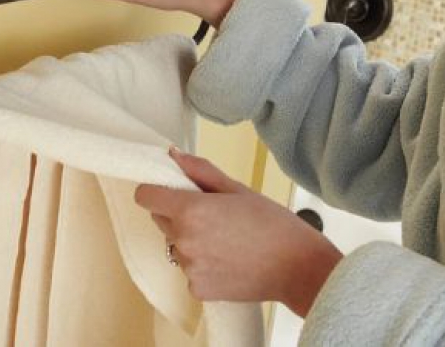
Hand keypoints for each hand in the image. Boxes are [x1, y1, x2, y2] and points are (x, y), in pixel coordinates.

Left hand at [136, 149, 342, 317]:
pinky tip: (227, 260)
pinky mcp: (198, 289)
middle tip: (211, 215)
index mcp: (190, 210)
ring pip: (175, 245)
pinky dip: (202, 265)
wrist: (299, 268)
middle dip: (177, 214)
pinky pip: (188, 269)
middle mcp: (183, 240)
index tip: (171, 191)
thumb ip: (199, 171)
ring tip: (224, 239)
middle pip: (160, 219)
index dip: (156, 191)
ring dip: (189, 240)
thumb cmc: (272, 224)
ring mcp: (189, 267)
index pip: (145, 196)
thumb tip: (173, 155)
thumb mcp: (236, 188)